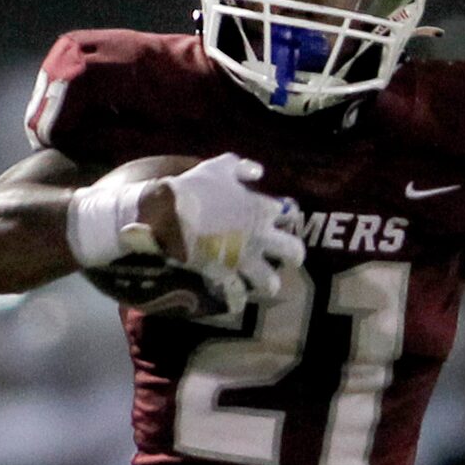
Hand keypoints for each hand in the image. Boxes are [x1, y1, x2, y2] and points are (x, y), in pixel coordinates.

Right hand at [131, 154, 306, 312]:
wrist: (170, 212)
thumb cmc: (196, 187)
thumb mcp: (219, 167)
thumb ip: (241, 167)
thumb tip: (258, 172)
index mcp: (261, 210)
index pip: (286, 212)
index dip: (283, 213)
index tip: (276, 214)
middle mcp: (261, 237)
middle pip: (294, 252)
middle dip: (294, 256)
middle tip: (287, 256)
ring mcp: (244, 259)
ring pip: (270, 282)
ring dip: (268, 282)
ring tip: (264, 281)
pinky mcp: (226, 275)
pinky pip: (237, 295)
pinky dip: (237, 298)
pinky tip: (236, 296)